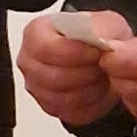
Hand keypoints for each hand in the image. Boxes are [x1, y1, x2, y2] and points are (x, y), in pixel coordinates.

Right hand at [18, 9, 129, 126]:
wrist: (104, 56)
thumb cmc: (98, 38)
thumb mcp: (107, 22)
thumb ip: (102, 28)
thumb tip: (98, 39)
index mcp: (35, 34)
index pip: (45, 49)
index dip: (76, 54)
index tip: (97, 53)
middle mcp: (29, 62)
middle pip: (52, 78)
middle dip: (85, 74)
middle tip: (102, 66)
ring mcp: (36, 87)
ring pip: (62, 99)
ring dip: (90, 90)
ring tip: (102, 76)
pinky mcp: (50, 107)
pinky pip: (71, 113)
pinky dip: (92, 104)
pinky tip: (99, 89)